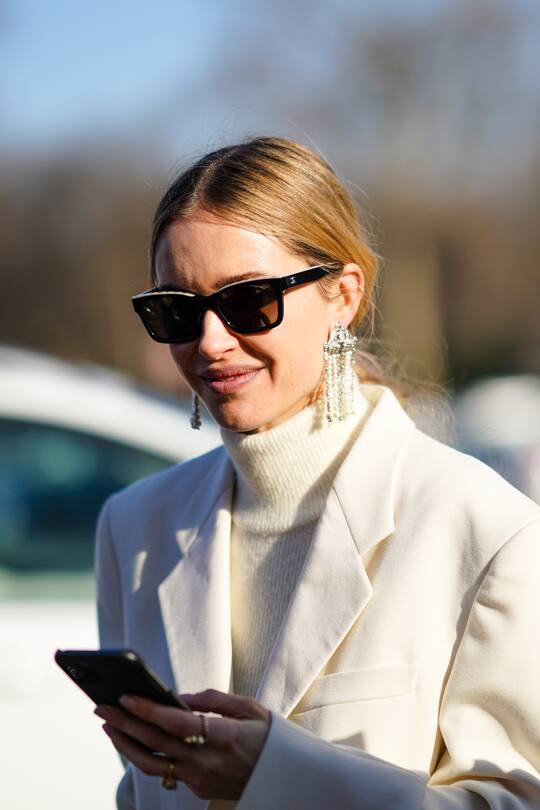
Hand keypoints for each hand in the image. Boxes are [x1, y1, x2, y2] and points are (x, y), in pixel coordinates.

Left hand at [95, 689, 270, 800]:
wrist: (286, 780)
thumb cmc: (270, 738)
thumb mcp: (251, 708)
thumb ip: (214, 700)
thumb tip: (180, 696)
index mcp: (225, 736)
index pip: (177, 723)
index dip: (149, 711)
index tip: (126, 697)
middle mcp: (208, 761)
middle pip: (156, 743)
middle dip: (124, 723)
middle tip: (101, 707)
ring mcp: (201, 778)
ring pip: (152, 764)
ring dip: (125, 745)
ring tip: (108, 725)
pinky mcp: (198, 788)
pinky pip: (164, 771)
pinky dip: (145, 754)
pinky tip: (134, 740)